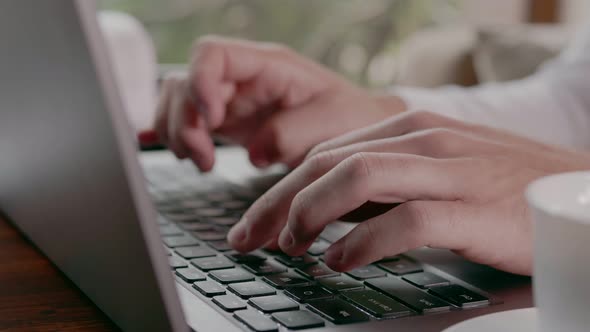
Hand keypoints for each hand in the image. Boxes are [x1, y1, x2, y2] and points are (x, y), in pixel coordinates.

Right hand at [138, 36, 404, 170]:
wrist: (357, 131)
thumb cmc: (352, 119)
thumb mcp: (334, 122)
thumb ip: (292, 133)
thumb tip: (254, 153)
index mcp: (269, 65)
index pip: (212, 54)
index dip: (199, 84)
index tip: (213, 122)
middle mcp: (244, 78)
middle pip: (185, 82)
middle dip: (185, 121)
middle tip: (204, 157)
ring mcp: (233, 101)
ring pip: (179, 102)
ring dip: (180, 134)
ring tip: (204, 163)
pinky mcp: (230, 124)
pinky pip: (189, 123)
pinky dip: (181, 140)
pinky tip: (195, 159)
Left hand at [227, 110, 589, 275]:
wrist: (581, 189)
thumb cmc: (502, 185)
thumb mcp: (437, 168)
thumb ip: (386, 179)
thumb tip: (328, 209)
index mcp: (409, 127)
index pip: (325, 152)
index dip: (280, 188)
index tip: (256, 222)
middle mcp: (422, 138)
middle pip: (327, 163)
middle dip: (277, 203)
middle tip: (250, 239)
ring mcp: (448, 169)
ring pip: (355, 178)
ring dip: (310, 214)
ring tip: (291, 247)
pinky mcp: (471, 208)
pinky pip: (402, 220)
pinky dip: (361, 243)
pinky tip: (340, 261)